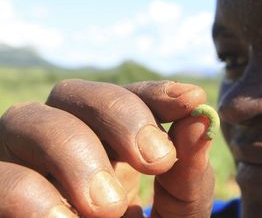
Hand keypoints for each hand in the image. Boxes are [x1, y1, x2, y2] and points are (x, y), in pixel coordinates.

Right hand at [0, 79, 213, 217]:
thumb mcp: (175, 216)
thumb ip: (188, 177)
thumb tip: (202, 122)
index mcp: (109, 144)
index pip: (126, 97)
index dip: (155, 92)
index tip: (190, 98)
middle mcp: (62, 143)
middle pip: (74, 93)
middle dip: (119, 116)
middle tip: (156, 161)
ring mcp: (22, 163)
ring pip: (25, 119)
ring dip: (74, 153)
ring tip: (108, 207)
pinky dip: (30, 195)